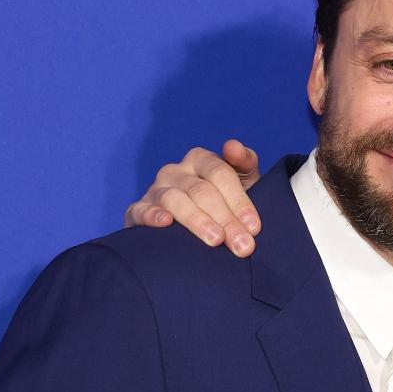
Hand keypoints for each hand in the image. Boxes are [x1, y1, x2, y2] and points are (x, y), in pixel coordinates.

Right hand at [124, 140, 261, 256]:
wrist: (203, 225)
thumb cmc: (227, 201)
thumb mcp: (244, 180)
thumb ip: (244, 162)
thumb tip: (232, 146)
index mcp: (201, 159)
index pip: (220, 174)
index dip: (239, 201)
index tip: (254, 227)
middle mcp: (175, 171)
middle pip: (201, 191)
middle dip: (225, 219)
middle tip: (242, 245)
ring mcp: (155, 189)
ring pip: (174, 200)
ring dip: (197, 221)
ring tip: (216, 240)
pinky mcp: (138, 210)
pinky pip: (140, 210)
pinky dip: (151, 215)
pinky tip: (166, 223)